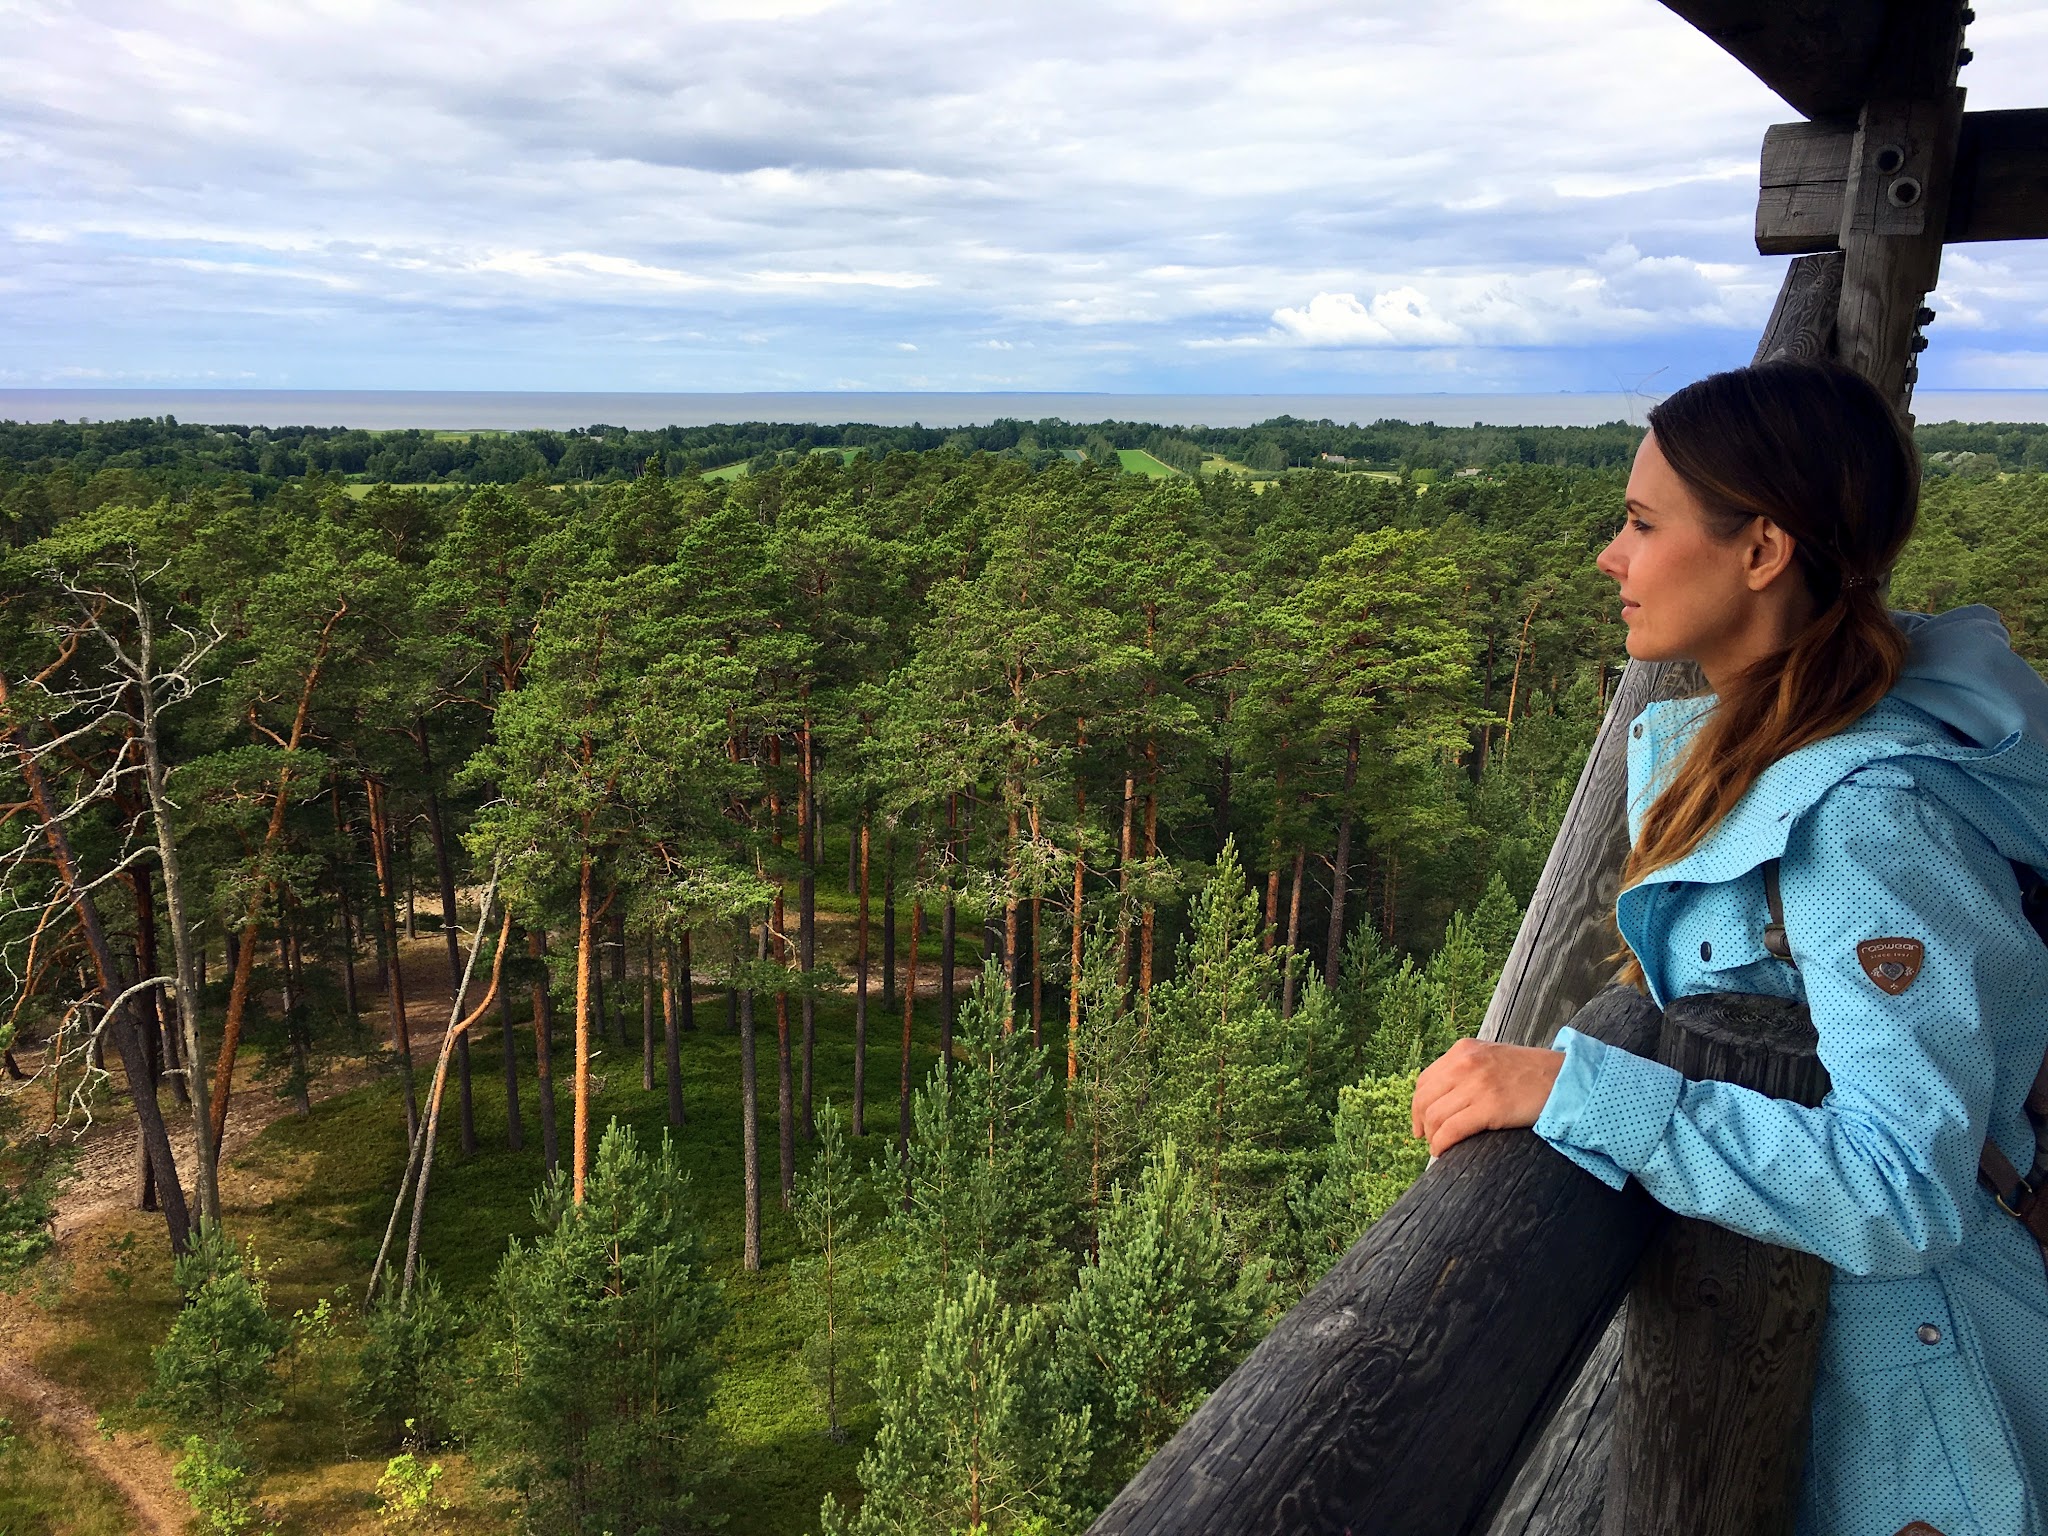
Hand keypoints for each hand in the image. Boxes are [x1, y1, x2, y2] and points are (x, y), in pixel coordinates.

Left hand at [1410, 1038, 1565, 1156]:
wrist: (1564, 1079)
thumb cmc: (1531, 1074)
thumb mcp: (1492, 1058)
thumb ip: (1467, 1069)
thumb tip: (1442, 1097)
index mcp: (1463, 1050)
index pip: (1425, 1080)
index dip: (1418, 1105)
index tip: (1421, 1123)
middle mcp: (1465, 1063)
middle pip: (1425, 1099)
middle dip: (1421, 1123)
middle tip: (1426, 1139)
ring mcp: (1476, 1084)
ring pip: (1435, 1116)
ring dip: (1432, 1137)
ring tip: (1438, 1147)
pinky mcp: (1489, 1106)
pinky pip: (1451, 1130)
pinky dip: (1441, 1144)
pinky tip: (1443, 1152)